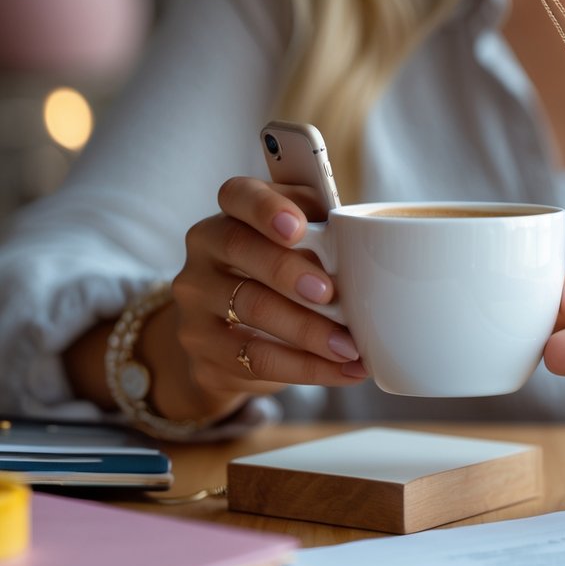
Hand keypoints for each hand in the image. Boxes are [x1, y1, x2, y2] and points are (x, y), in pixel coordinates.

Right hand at [166, 176, 366, 419]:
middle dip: (289, 272)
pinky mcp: (203, 349)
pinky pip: (256, 359)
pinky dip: (307, 367)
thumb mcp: (301, 246)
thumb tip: (368, 249)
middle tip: (330, 293)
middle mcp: (205, 251)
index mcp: (232, 214)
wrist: (230, 336)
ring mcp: (196, 302)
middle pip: (241, 249)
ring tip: (350, 346)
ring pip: (249, 308)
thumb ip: (325, 233)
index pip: (238, 195)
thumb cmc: (281, 275)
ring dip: (308, 330)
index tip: (298, 227)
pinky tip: (342, 370)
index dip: (266, 208)